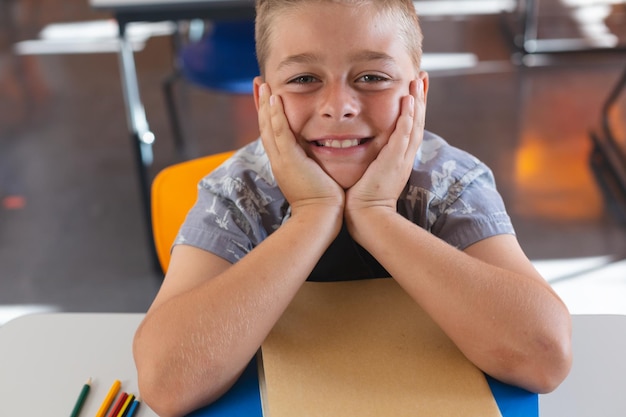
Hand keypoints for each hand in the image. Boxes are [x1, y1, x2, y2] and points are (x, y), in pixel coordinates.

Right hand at [257, 83, 344, 213]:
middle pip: (264, 126)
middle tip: (258, 83)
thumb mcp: (315, 177)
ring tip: (262, 84)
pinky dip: (275, 116)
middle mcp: (279, 160)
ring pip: (268, 127)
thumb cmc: (324, 202)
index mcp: (284, 163)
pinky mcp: (290, 161)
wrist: (320, 218)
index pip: (273, 133)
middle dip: (260, 104)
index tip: (267, 96)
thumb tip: (321, 156)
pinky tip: (274, 99)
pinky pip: (280, 133)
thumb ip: (315, 164)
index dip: (268, 114)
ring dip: (264, 104)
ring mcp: (282, 160)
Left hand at [345, 78, 425, 213]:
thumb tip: (360, 150)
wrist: (366, 218)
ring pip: (415, 125)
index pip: (410, 129)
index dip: (414, 109)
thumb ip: (370, 161)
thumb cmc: (362, 200)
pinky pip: (404, 135)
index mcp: (398, 160)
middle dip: (421, 98)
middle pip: (418, 122)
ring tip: (418, 81)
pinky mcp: (393, 161)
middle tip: (422, 77)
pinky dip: (407, 117)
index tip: (414, 90)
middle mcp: (404, 157)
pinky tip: (408, 101)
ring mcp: (401, 159)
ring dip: (417, 102)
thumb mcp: (370, 175)